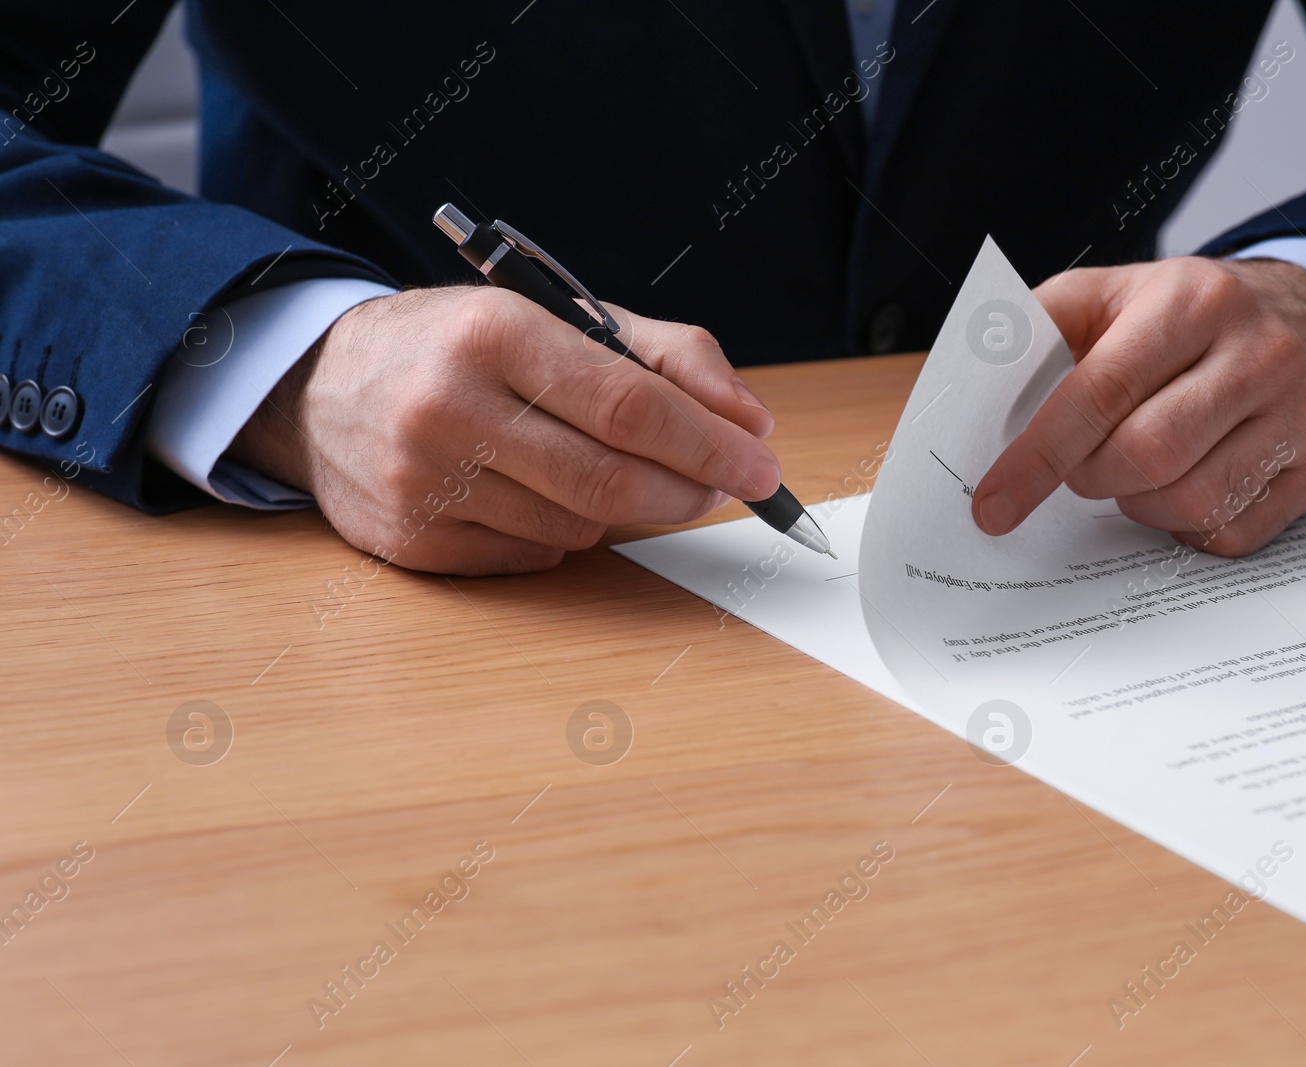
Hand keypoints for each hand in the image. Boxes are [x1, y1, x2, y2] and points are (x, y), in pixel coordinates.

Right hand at [228, 286, 780, 574]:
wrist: (319, 386)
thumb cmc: (459, 346)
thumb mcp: (557, 317)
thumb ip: (666, 358)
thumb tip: (751, 421)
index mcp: (493, 334)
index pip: (630, 406)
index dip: (711, 445)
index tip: (762, 467)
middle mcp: (449, 408)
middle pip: (611, 481)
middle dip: (689, 491)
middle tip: (723, 486)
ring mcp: (422, 482)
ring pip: (579, 528)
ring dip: (623, 511)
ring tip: (612, 472)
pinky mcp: (410, 541)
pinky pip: (533, 559)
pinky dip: (564, 536)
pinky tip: (543, 496)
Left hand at [973, 256, 1305, 555]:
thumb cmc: (1191, 315)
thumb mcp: (1116, 292)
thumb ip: (1042, 326)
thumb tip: (972, 386)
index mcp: (1192, 300)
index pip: (1100, 391)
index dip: (1037, 456)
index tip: (993, 503)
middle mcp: (1257, 353)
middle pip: (1145, 455)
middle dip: (1089, 478)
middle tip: (1079, 471)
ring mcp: (1298, 414)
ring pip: (1189, 501)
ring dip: (1138, 504)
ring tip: (1135, 470)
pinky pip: (1229, 532)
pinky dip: (1186, 526)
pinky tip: (1184, 486)